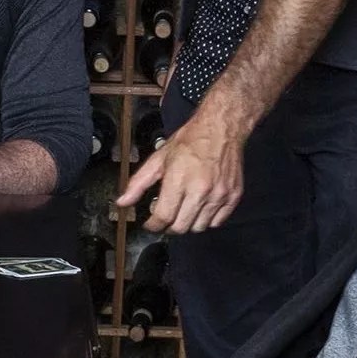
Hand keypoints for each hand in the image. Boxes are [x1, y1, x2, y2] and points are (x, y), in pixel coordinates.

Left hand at [115, 103, 246, 233]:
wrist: (221, 129)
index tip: (151, 223)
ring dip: (188, 223)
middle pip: (180, 227)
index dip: (153, 225)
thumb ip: (138, 183)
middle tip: (166, 216)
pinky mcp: (233, 196)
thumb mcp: (159, 159)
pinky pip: (217, 222)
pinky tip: (200, 207)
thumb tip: (123, 202)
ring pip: (199, 227)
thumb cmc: (190, 141)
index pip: (163, 217)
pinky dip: (206, 219)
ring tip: (184, 209)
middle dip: (169, 226)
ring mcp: (219, 195)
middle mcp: (201, 190)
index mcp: (179, 180)